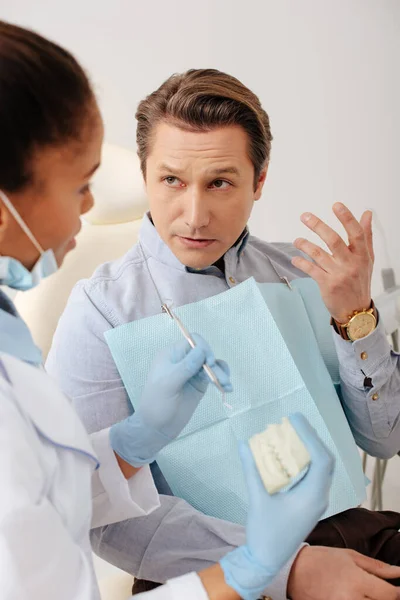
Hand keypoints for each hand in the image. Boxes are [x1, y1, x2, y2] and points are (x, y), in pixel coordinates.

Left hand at [110, 334, 231, 465]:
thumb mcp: (169, 383)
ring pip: (212, 365)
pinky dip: (222, 380)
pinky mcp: (199, 385)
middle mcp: (183, 361)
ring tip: (227, 386)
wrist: (157, 428)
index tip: (209, 361)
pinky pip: (213, 376)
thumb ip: (186, 366)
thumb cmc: (157, 403)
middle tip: (222, 379)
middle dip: (215, 364)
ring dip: (222, 373)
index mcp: (172, 355)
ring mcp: (192, 373)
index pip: (192, 341)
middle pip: (205, 352)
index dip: (204, 348)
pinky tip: (228, 388)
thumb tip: (202, 350)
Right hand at [220, 414, 333, 599]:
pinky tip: (292, 453)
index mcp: (313, 496)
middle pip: (325, 461)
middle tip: (295, 421)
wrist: (266, 561)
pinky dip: (306, 461)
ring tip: (295, 432)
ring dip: (311, 449)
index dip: (311, 435)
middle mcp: (320, 497)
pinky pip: (314, 476)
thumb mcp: (257, 499)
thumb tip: (243, 444)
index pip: (321, 458)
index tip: (295, 419)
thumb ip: (251, 470)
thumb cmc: (264, 532)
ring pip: (321, 469)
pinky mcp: (310, 504)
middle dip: (312, 438)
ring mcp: (317, 501)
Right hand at [288, 546, 399, 599]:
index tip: (398, 588)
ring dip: (373, 599)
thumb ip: (377, 567)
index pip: (391, 594)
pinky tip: (359, 596)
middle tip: (380, 590)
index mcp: (357, 581)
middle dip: (386, 597)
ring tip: (366, 592)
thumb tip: (398, 572)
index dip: (398, 592)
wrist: (293, 571)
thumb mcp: (350, 556)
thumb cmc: (320, 560)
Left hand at [292, 203, 373, 322]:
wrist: (356, 310)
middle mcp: (351, 264)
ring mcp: (339, 275)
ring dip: (305, 245)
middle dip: (318, 226)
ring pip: (319, 254)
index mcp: (362, 255)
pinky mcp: (327, 285)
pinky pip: (311, 270)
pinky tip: (295, 259)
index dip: (346, 218)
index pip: (356, 233)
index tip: (336, 205)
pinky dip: (301, 263)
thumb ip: (366, 235)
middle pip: (333, 240)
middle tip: (304, 216)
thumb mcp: (368, 259)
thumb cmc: (360, 281)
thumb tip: (367, 213)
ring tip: (296, 241)